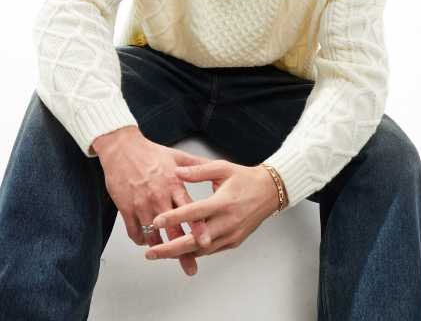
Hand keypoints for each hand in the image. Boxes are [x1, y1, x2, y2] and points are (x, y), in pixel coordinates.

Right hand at [95, 127, 213, 276]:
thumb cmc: (150, 152)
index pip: (189, 210)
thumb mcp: (177, 156)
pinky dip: (141, 239)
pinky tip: (146, 242)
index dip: (198, 227)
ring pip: (153, 234)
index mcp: (174, 184)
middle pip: (173, 229)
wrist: (122, 148)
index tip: (206, 242)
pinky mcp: (126, 208)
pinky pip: (134, 231)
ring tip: (167, 257)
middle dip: (183, 250)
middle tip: (191, 266)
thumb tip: (214, 166)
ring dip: (160, 248)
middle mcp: (159, 197)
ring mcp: (142, 204)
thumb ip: (196, 165)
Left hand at [144, 159, 280, 261]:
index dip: (174, 218)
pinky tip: (180, 250)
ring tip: (160, 253)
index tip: (155, 221)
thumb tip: (176, 171)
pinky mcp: (234, 242)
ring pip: (201, 250)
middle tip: (151, 252)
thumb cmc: (245, 178)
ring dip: (180, 253)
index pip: (194, 213)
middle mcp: (227, 222)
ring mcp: (232, 234)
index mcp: (223, 202)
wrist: (270, 191)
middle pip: (195, 241)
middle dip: (170, 249)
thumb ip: (198, 170)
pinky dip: (194, 252)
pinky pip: (211, 251)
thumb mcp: (222, 168)